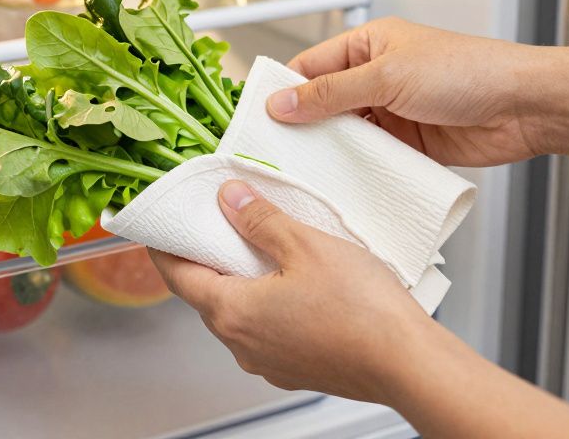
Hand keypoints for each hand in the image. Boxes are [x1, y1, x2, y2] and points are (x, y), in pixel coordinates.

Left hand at [148, 181, 430, 403]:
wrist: (408, 364)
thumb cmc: (362, 311)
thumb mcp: (305, 245)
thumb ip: (260, 220)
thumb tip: (229, 200)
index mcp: (232, 313)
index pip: (177, 277)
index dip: (165, 247)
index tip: (160, 227)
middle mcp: (242, 345)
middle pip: (206, 295)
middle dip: (206, 259)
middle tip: (215, 224)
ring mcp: (269, 362)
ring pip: (238, 314)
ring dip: (240, 282)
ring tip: (261, 247)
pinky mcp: (296, 368)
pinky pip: (267, 330)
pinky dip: (267, 303)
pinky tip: (293, 282)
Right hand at [267, 17, 548, 166]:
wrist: (524, 107)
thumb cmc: (467, 71)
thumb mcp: (387, 76)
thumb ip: (330, 94)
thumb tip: (280, 103)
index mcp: (368, 45)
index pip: (310, 67)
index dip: (282, 92)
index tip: (256, 120)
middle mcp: (376, 77)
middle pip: (322, 104)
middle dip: (300, 128)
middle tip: (270, 155)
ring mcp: (392, 113)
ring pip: (344, 135)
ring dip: (328, 153)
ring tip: (298, 176)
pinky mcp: (408, 146)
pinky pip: (370, 159)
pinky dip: (354, 172)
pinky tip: (337, 186)